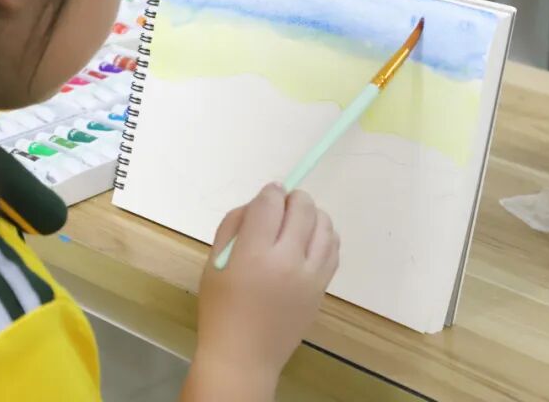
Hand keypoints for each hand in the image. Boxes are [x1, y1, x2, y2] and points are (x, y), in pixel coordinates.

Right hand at [186, 184, 339, 399]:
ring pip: (324, 224)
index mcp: (253, 253)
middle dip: (292, 199)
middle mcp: (287, 260)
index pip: (270, 202)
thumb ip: (234, 225)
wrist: (244, 355)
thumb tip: (259, 203)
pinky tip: (310, 241)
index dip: (269, 193)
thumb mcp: (214, 262)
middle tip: (281, 208)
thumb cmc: (221, 309)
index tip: (267, 196)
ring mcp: (310, 275)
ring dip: (311, 215)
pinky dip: (324, 236)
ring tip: (297, 223)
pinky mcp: (322, 287)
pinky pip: (333, 248)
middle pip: (302, 207)